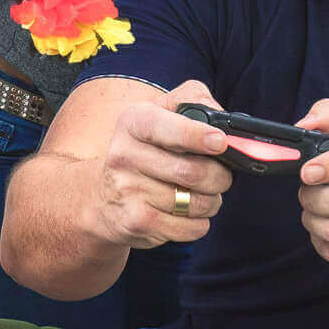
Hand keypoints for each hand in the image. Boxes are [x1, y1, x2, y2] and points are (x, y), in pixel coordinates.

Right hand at [94, 79, 235, 247]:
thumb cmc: (145, 150)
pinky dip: (200, 223)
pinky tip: (186, 213)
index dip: (197, 136)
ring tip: (200, 194)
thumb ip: (194, 101)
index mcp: (133, 121)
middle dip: (220, 177)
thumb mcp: (161, 113)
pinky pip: (191, 228)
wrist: (104, 197)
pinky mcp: (137, 222)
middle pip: (192, 172)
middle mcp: (124, 155)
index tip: (220, 142)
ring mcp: (128, 190)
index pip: (166, 128)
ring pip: (197, 202)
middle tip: (221, 175)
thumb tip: (224, 120)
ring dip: (211, 201)